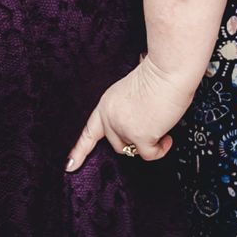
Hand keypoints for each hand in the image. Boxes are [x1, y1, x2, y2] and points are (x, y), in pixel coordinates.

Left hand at [67, 55, 197, 170]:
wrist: (167, 71)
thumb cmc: (158, 78)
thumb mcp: (132, 94)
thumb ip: (128, 111)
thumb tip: (138, 127)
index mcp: (106, 105)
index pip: (88, 132)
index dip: (78, 150)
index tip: (68, 165)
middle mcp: (110, 117)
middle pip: (116, 145)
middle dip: (133, 142)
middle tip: (150, 130)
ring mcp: (122, 127)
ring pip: (134, 150)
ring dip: (149, 143)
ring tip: (160, 127)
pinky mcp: (139, 136)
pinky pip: (149, 154)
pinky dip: (160, 149)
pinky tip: (166, 137)